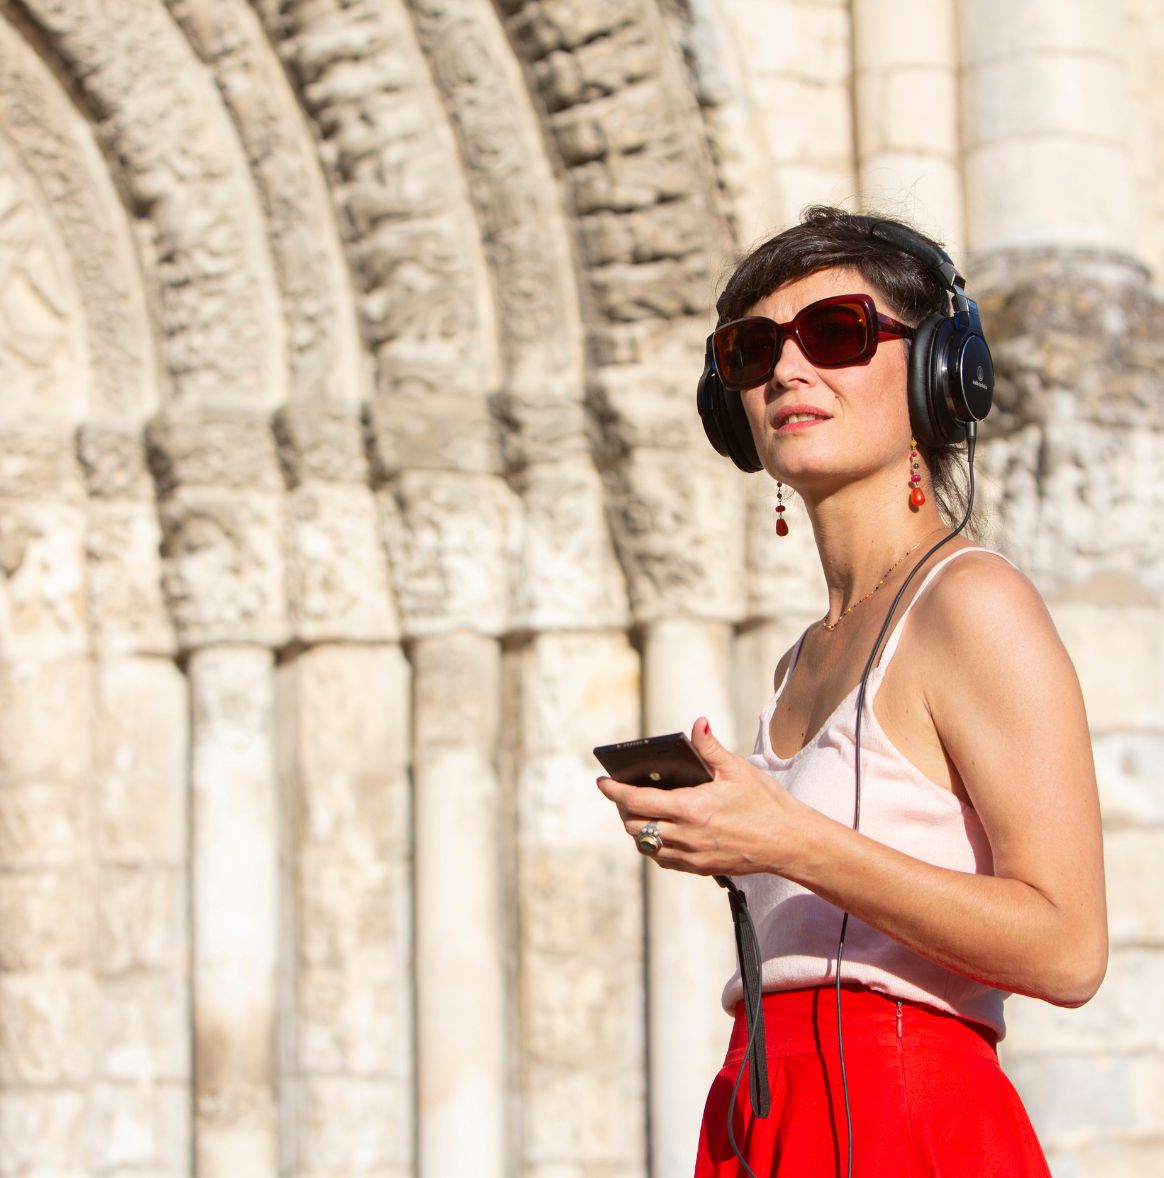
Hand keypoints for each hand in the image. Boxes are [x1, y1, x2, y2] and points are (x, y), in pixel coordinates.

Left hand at [596, 717, 804, 875]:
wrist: (789, 842)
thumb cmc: (766, 803)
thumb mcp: (737, 769)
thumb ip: (710, 748)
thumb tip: (697, 724)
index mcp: (691, 808)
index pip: (636, 801)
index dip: (614, 791)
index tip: (602, 782)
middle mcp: (686, 835)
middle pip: (634, 826)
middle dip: (622, 809)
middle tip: (622, 793)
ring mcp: (692, 856)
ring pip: (646, 845)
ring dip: (637, 828)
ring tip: (639, 810)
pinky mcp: (700, 868)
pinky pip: (664, 860)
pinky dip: (654, 845)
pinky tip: (661, 831)